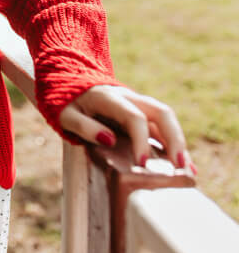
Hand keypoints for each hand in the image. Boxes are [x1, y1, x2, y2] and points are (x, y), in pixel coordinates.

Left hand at [59, 84, 196, 173]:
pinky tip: (185, 164)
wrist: (66, 83)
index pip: (134, 117)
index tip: (142, 164)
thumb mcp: (65, 114)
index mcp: (110, 97)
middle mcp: (129, 98)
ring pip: (166, 119)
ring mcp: (137, 104)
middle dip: (174, 139)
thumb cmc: (65, 103)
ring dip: (178, 142)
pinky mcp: (141, 113)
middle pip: (161, 113)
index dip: (141, 140)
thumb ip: (84, 126)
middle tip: (179, 166)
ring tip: (188, 170)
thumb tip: (109, 140)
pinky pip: (161, 126)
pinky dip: (173, 144)